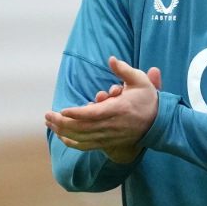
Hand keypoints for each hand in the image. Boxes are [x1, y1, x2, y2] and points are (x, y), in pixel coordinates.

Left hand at [46, 57, 161, 163]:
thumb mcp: (140, 80)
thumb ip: (124, 70)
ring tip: (49, 124)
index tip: (62, 110)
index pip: (94, 114)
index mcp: (119, 109)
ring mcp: (109, 136)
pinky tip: (61, 137)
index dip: (76, 114)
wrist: (159, 123)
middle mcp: (112, 125)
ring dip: (63, 132)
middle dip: (62, 123)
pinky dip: (72, 143)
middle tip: (47, 115)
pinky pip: (87, 146)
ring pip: (82, 138)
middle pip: (82, 128)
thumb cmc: (148, 99)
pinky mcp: (108, 142)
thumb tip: (111, 59)